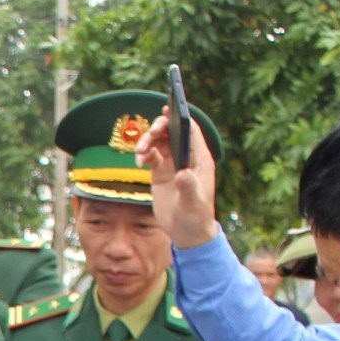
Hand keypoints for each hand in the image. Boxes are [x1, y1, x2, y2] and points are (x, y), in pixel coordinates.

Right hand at [132, 101, 220, 249]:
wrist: (186, 232)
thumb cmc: (195, 216)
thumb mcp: (192, 203)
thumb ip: (188, 187)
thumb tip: (183, 173)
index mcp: (199, 159)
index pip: (191, 131)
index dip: (181, 117)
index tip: (169, 109)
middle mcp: (186, 157)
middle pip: (172, 132)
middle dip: (159, 128)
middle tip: (150, 135)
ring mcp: (173, 164)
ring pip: (158, 142)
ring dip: (147, 142)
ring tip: (139, 153)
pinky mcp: (160, 173)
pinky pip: (150, 155)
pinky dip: (143, 154)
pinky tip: (139, 162)